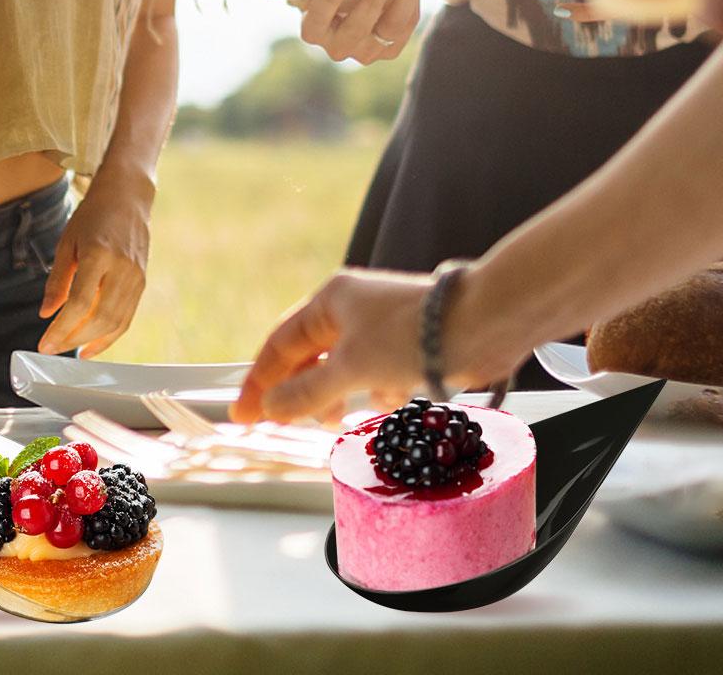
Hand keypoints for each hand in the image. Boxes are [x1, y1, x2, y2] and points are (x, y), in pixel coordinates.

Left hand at [38, 173, 150, 356]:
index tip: (45, 344)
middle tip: (52, 348)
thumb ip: (58, 280)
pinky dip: (109, 336)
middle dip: (73, 339)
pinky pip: (126, 317)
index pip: (79, 303)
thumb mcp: (67, 242)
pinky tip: (91, 345)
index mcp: (99, 254)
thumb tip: (46, 313)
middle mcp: (122, 268)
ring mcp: (136, 277)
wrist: (127, 198)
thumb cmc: (93, 216)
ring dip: (90, 342)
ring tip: (69, 350)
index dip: (61, 329)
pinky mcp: (142, 283)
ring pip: (115, 322)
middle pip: (99, 318)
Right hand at [232, 269, 432, 425]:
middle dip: (297, 390)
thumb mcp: (351, 368)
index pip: (280, 343)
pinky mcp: (406, 346)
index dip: (259, 381)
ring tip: (331, 419)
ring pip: (342, 368)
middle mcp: (351, 309)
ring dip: (335, 395)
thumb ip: (307, 391)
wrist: (481, 325)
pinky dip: (373, 391)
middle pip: (309, 356)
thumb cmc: (411, 336)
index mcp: (330, 299)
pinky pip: (374, 374)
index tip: (242, 414)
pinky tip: (384, 402)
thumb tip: (270, 408)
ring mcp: (379, 327)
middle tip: (280, 423)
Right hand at [296, 0, 419, 63]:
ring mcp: (368, 50)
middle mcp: (339, 47)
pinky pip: (406, 25)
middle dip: (369, 4)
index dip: (328, 4)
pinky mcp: (392, 47)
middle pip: (354, 31)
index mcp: (313, 31)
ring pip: (387, 31)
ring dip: (398, 1)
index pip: (315, 25)